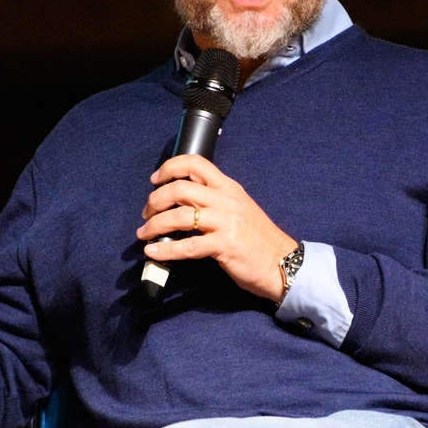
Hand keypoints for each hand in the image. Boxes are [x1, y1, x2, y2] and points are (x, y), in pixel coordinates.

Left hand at [138, 154, 296, 302]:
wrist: (282, 262)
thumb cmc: (258, 239)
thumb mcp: (239, 209)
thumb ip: (215, 200)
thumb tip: (181, 201)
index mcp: (229, 188)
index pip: (196, 164)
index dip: (170, 167)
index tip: (155, 180)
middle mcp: (226, 200)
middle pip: (180, 188)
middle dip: (155, 200)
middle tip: (147, 213)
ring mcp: (225, 223)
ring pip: (179, 215)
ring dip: (155, 224)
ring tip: (144, 233)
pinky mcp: (224, 246)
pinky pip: (187, 246)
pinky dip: (166, 249)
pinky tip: (154, 251)